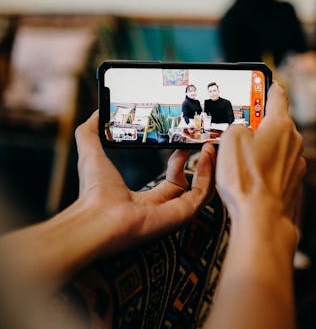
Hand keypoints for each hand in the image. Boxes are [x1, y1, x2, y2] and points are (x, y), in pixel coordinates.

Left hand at [75, 111, 215, 254]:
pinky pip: (203, 193)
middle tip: (204, 141)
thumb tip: (97, 112)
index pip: (171, 181)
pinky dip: (208, 173)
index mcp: (144, 199)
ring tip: (212, 145)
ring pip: (203, 189)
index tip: (182, 141)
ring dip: (209, 166)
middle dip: (201, 163)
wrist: (97, 216)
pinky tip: (206, 154)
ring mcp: (174, 213)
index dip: (179, 160)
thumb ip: (91, 131)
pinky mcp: (182, 214)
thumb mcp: (92, 153)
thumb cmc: (94, 192)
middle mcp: (163, 208)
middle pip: (192, 185)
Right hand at [215, 83, 304, 236]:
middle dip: (260, 125)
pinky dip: (266, 168)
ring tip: (241, 160)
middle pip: (277, 124)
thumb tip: (242, 131)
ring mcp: (297, 163)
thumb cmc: (246, 178)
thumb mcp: (230, 139)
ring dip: (263, 149)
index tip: (268, 82)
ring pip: (278, 148)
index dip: (270, 86)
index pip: (278, 96)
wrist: (261, 217)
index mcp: (281, 124)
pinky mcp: (293, 182)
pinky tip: (251, 178)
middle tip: (241, 128)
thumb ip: (237, 127)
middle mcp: (294, 141)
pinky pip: (278, 168)